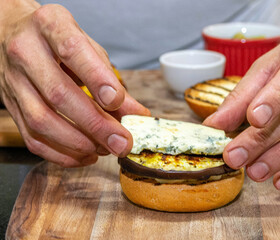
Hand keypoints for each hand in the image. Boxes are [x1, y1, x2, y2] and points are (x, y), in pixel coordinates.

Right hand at [0, 3, 149, 166]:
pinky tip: (84, 155)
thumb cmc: (57, 40)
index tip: (117, 101)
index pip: (72, 51)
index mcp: (50, 26)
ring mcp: (13, 81)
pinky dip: (61, 154)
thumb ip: (110, 78)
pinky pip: (31, 137)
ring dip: (78, 143)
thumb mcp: (87, 47)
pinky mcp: (10, 106)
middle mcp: (26, 52)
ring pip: (42, 120)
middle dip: (95, 124)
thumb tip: (136, 113)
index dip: (96, 78)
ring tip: (106, 149)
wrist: (12, 33)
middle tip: (121, 142)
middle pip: (59, 94)